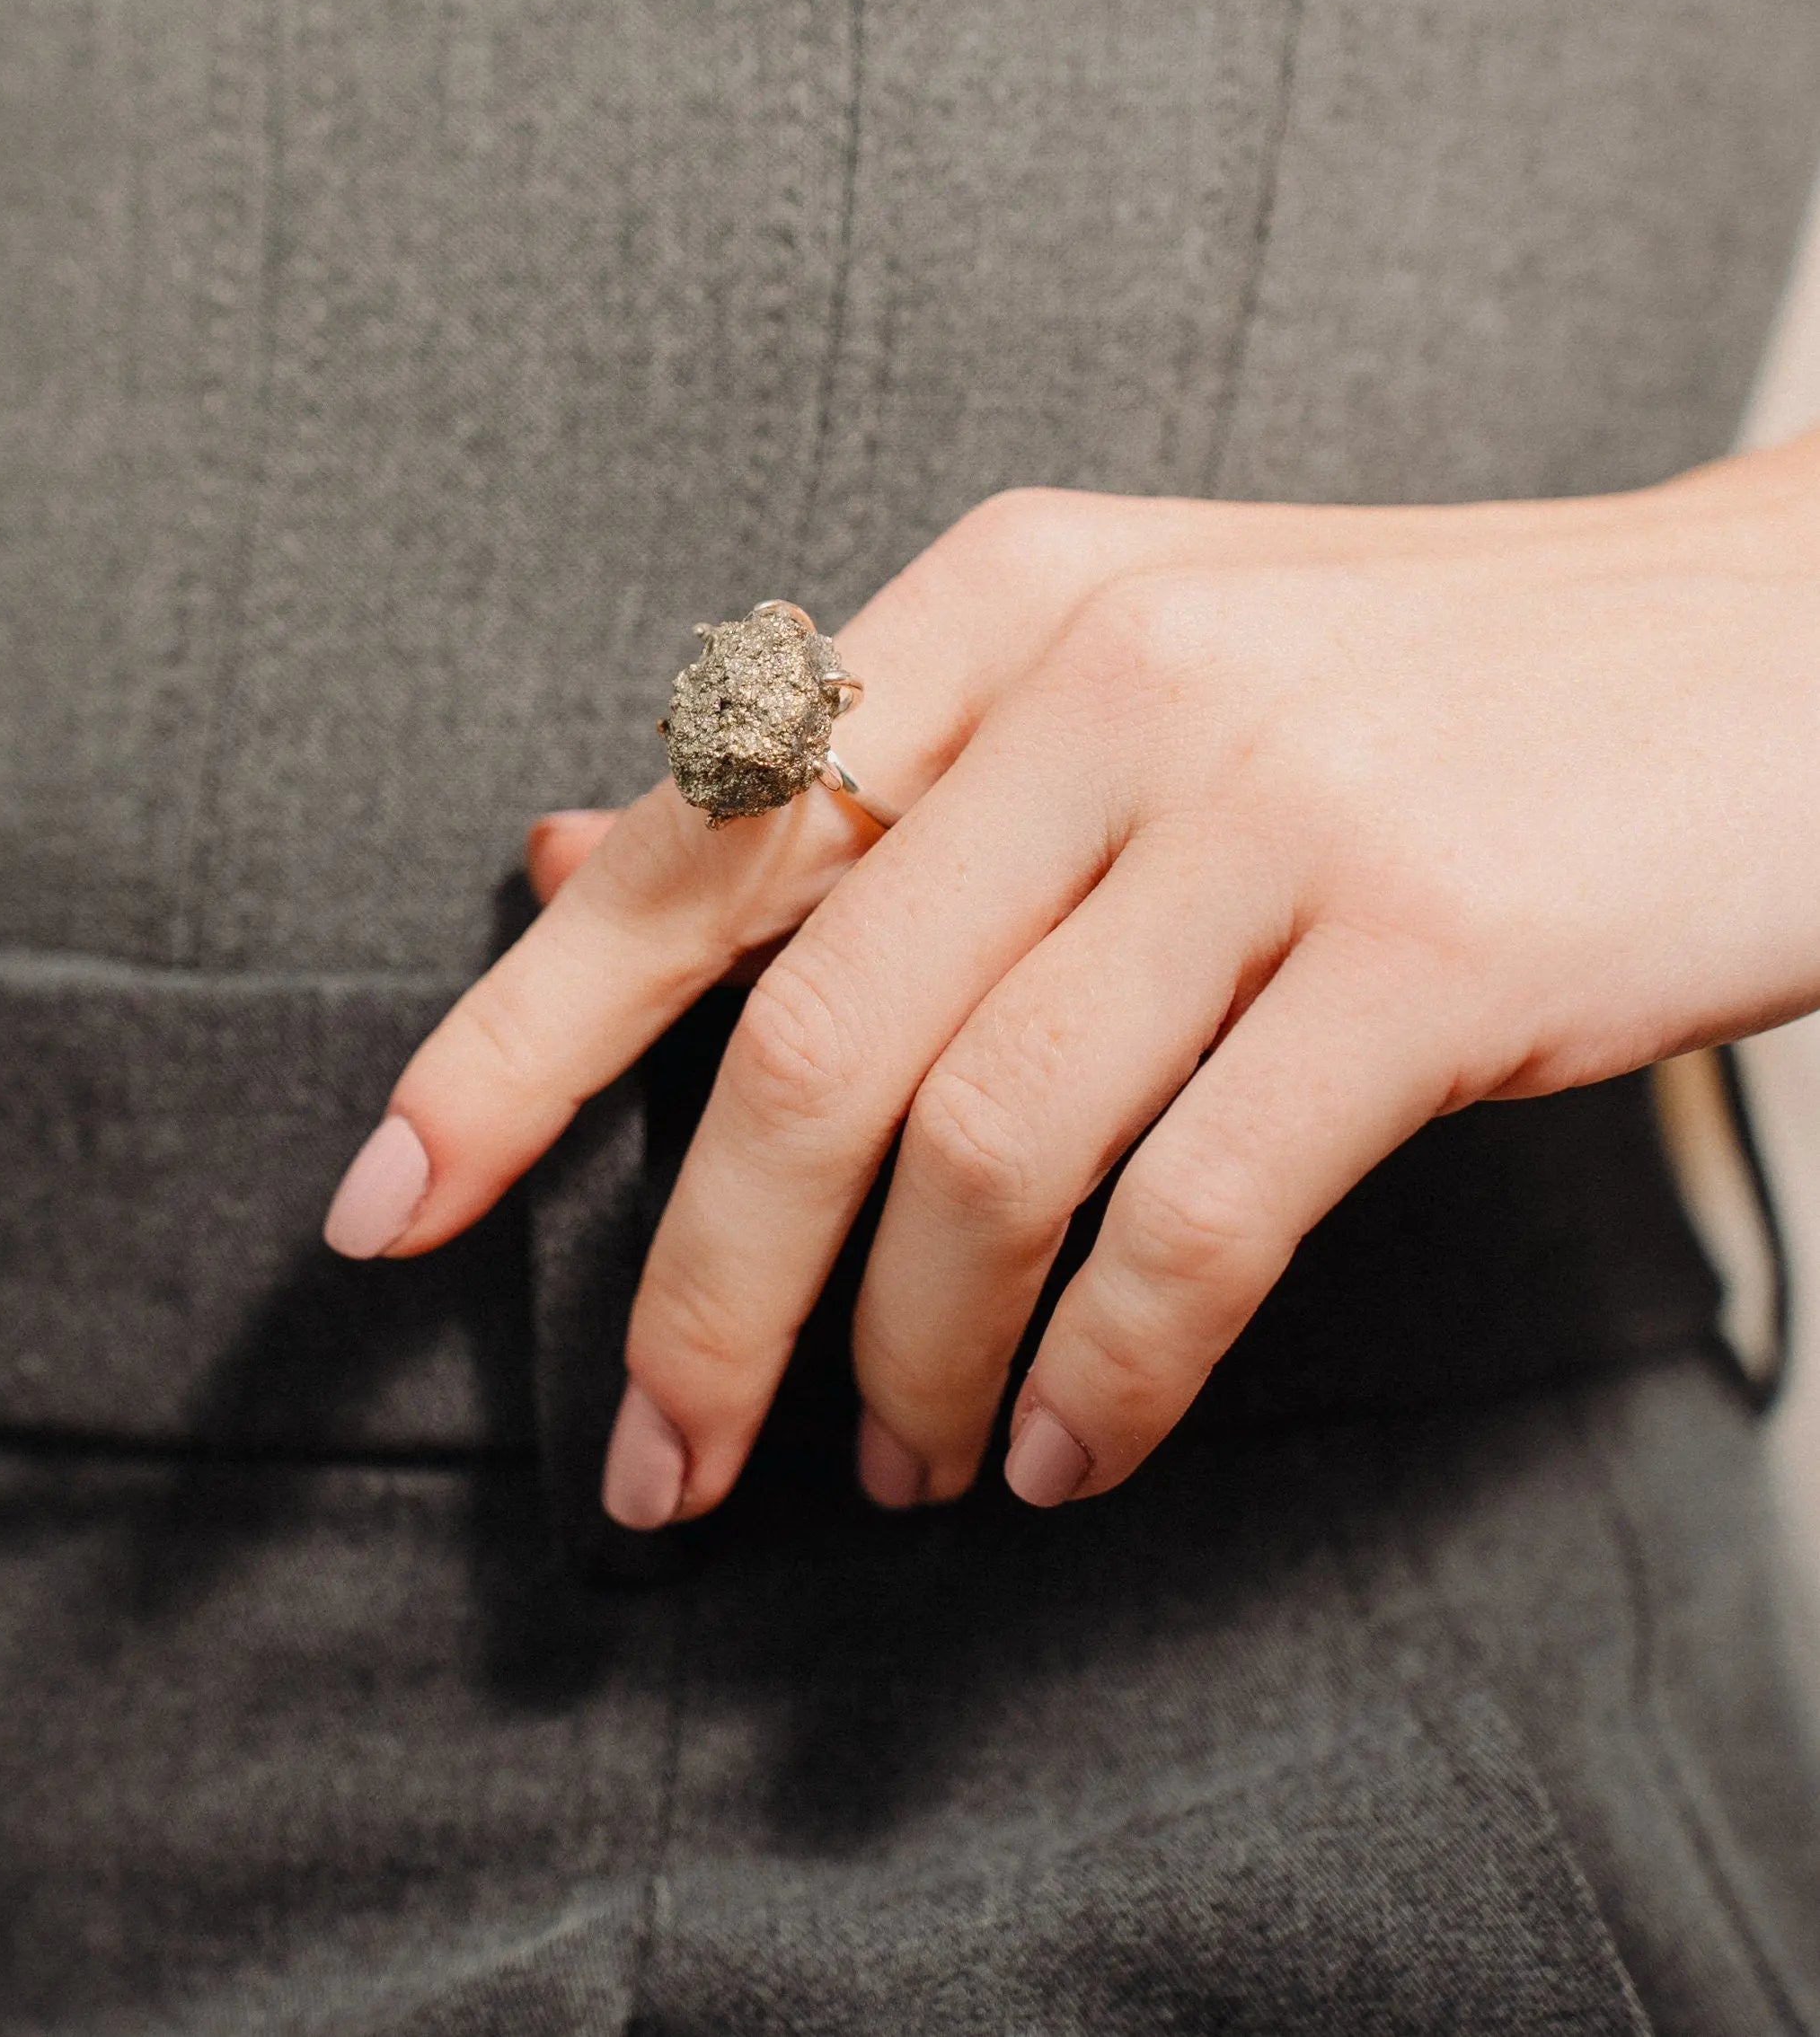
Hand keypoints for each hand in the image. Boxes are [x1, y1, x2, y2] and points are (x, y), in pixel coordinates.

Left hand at [324, 436, 1819, 1525]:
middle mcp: (1108, 679)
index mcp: (1002, 599)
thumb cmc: (1420, 694)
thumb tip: (568, 859)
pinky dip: (1102, 1375)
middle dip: (698, 1290)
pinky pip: (1188, 1218)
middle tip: (657, 1465)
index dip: (512, 1046)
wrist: (1785, 650)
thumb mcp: (1120, 671)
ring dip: (900, 1359)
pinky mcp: (1427, 945)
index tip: (388, 1210)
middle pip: (808, 1039)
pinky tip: (1070, 1450)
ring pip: (983, 1148)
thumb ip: (854, 779)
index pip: (695, 849)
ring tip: (891, 1468)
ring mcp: (1271, 804)